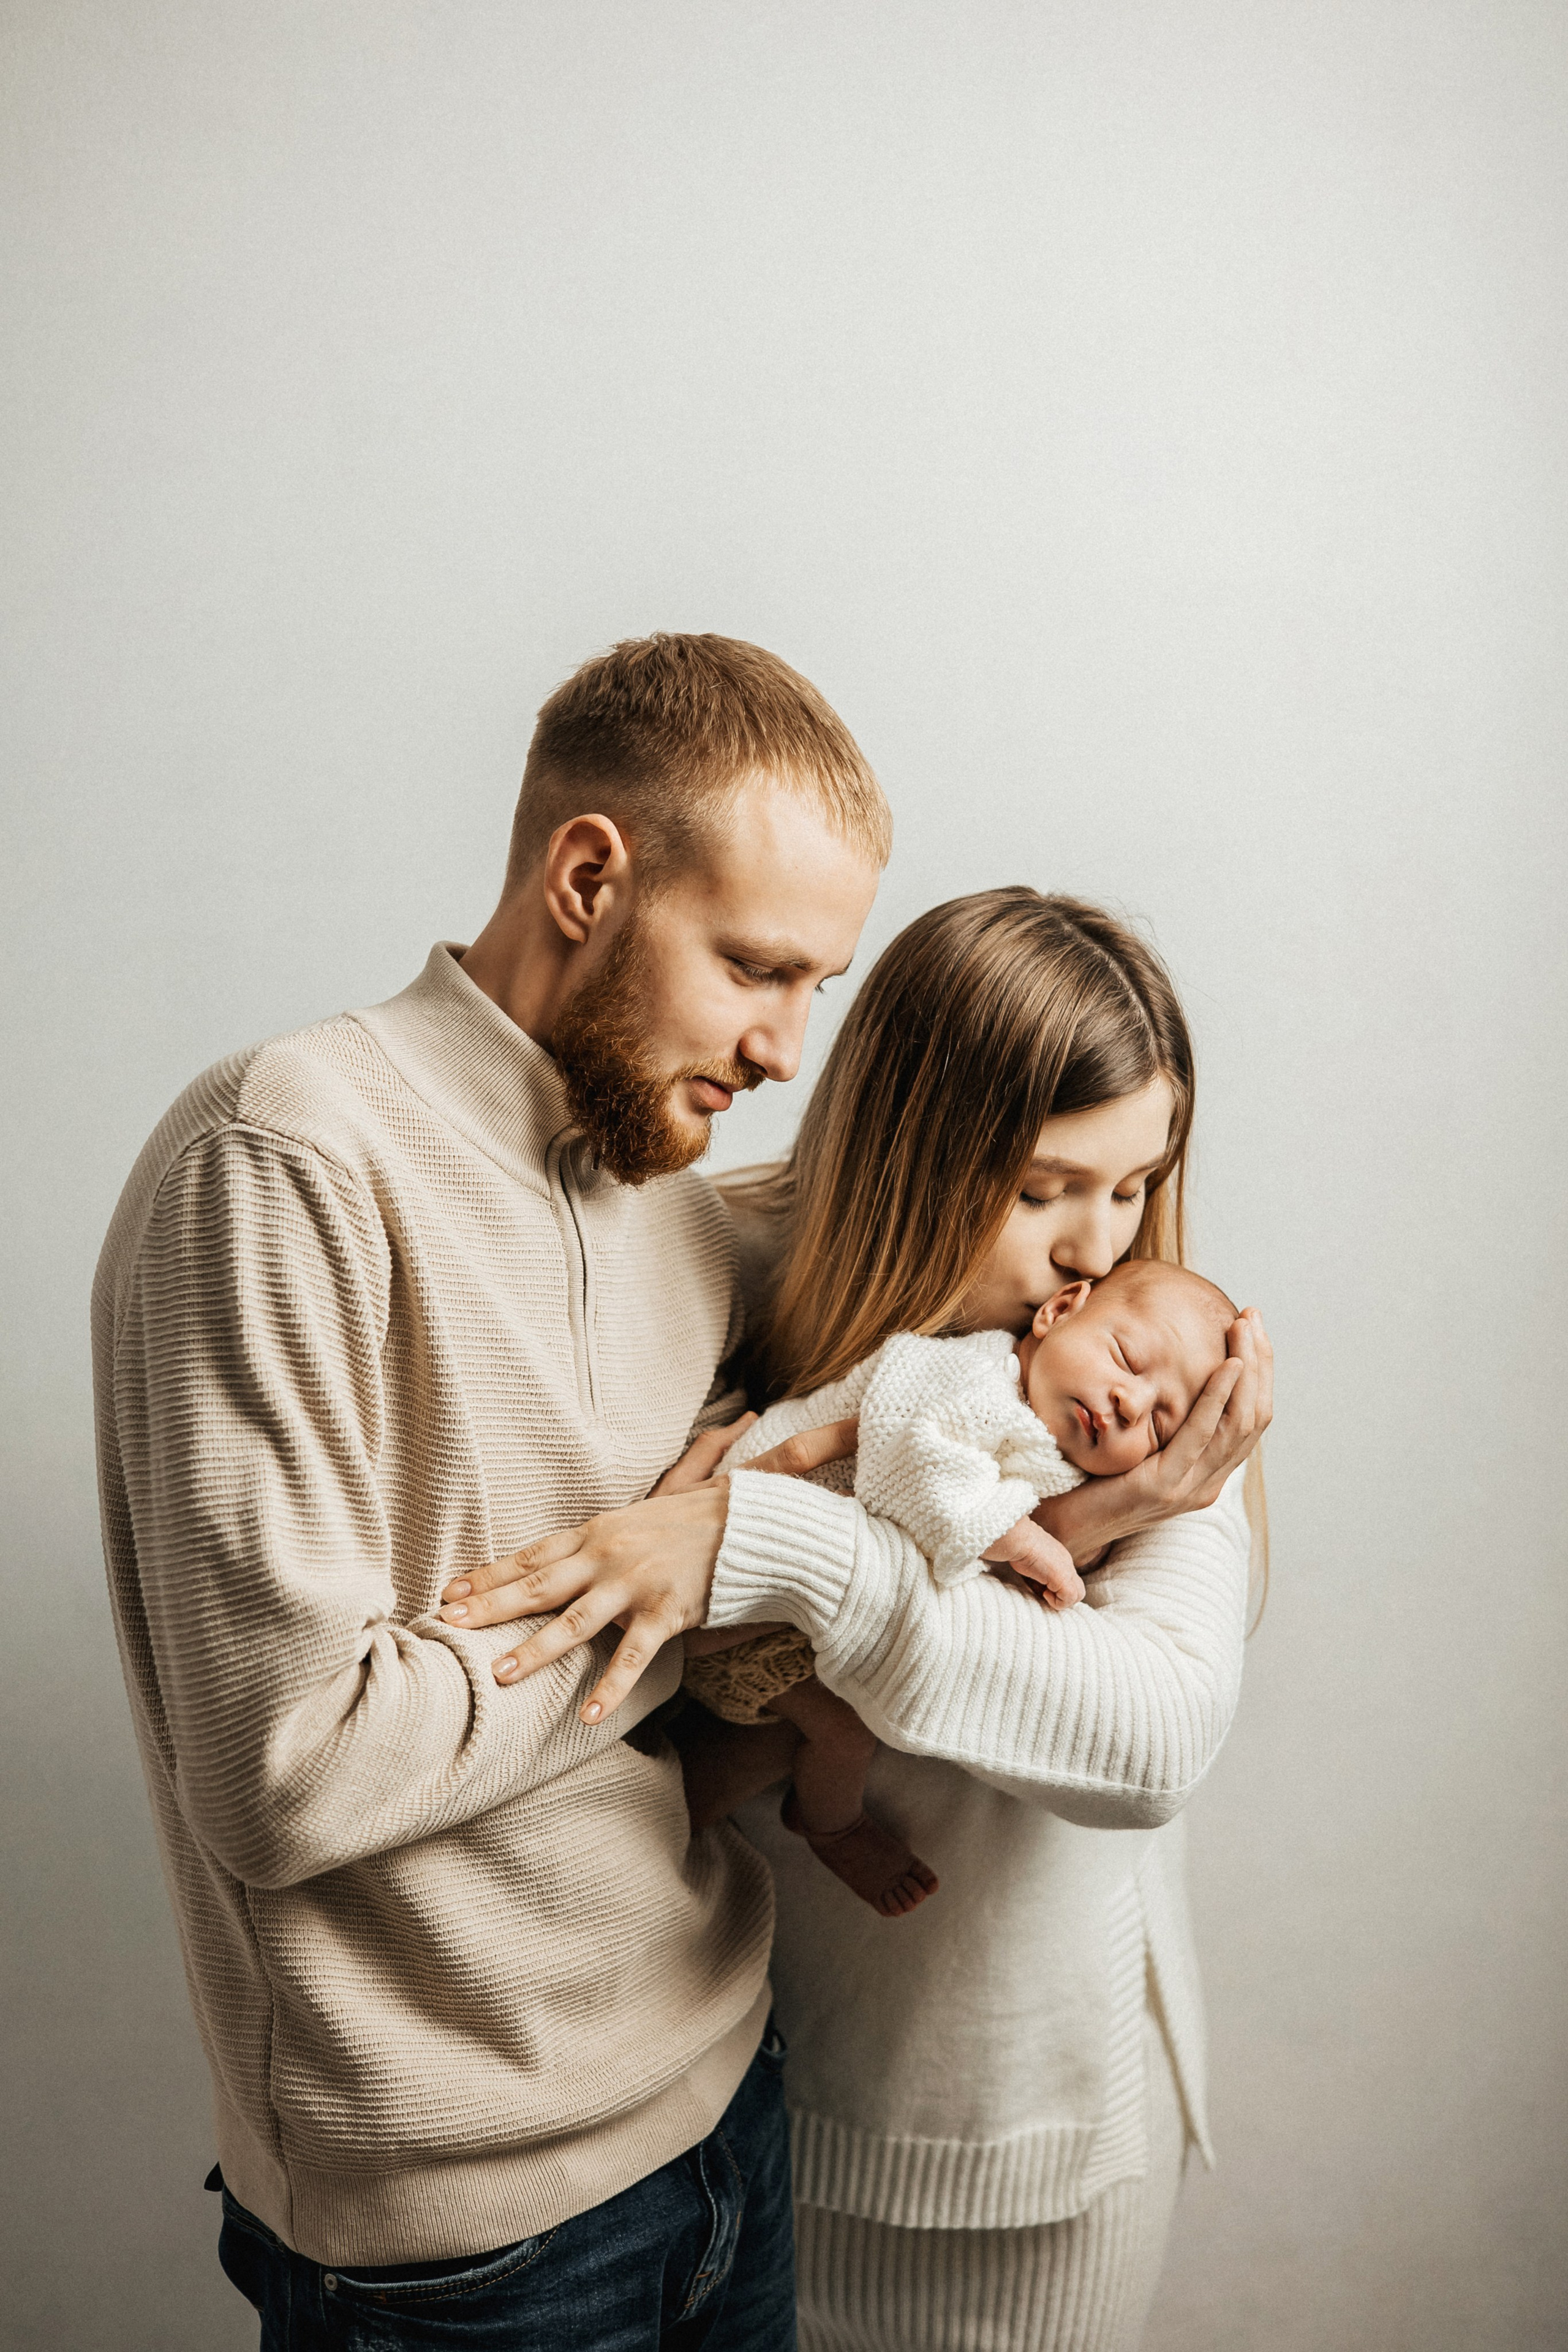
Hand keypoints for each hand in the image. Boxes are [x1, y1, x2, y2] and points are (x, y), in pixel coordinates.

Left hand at [436, 1414, 859, 1722]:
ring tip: (499, 1675)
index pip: (532, 1555)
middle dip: (491, 1605)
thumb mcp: (637, 1519)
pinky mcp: (667, 1611)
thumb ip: (598, 1541)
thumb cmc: (694, 1521)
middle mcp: (609, 1555)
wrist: (753, 1523)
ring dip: (535, 1649)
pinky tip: (588, 1717)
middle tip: (449, 1624)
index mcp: (597, 1531)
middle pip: (539, 1585)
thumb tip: (560, 1558)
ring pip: (575, 1621)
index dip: (490, 1573)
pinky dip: (610, 1688)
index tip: (451, 1591)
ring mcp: (636, 1584)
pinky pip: (633, 1656)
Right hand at [982, 1516, 1084, 1608]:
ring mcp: (1067, 1571)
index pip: (1068, 1577)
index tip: (1041, 1588)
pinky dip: (1057, 1602)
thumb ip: (1036, 1564)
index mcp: (1059, 1557)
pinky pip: (1069, 1599)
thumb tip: (1030, 1570)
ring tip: (1044, 1593)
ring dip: (1061, 1600)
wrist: (1019, 1538)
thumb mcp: (1029, 1555)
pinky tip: (1043, 1593)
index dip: (1057, 1588)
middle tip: (1044, 1593)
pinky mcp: (1064, 1579)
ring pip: (1078, 1595)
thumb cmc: (1017, 1544)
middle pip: (1078, 1587)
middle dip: (1063, 1596)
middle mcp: (1067, 1563)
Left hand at [1037, 1307, 1272, 1564]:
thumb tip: (1167, 1375)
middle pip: (1253, 1417)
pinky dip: (1218, 1396)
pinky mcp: (1165, 1488)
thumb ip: (1160, 1423)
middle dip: (1258, 1363)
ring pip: (1239, 1424)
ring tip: (1244, 1330)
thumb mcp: (1136, 1446)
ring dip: (1246, 1370)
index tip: (1251, 1330)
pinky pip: (1201, 1435)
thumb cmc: (1087, 1482)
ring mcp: (1189, 1488)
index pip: (1249, 1419)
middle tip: (1252, 1317)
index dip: (1257, 1372)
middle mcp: (1205, 1483)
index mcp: (1203, 1473)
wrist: (1056, 1528)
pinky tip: (1226, 1364)